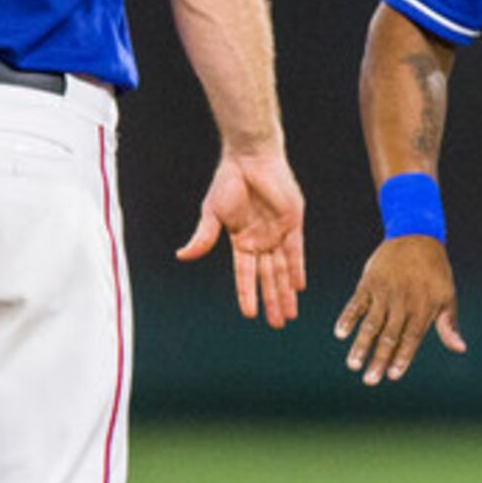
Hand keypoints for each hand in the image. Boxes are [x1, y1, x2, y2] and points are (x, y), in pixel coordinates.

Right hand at [176, 148, 306, 327]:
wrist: (250, 158)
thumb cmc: (229, 182)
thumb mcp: (212, 213)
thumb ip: (203, 237)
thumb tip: (182, 256)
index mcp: (240, 241)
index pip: (244, 275)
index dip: (247, 294)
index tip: (249, 315)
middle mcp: (260, 241)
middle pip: (267, 278)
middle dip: (272, 301)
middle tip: (278, 324)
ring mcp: (277, 234)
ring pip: (282, 270)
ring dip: (285, 292)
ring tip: (289, 314)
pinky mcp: (292, 224)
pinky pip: (296, 252)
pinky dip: (297, 269)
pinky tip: (298, 287)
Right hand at [334, 235, 464, 385]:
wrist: (416, 235)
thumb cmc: (435, 271)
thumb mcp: (447, 296)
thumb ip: (449, 324)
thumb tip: (460, 349)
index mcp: (422, 308)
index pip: (412, 338)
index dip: (402, 358)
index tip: (393, 376)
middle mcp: (402, 302)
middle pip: (389, 336)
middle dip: (379, 359)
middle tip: (370, 380)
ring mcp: (384, 292)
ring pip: (371, 323)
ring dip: (361, 345)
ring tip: (353, 365)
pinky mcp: (368, 282)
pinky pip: (356, 303)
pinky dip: (347, 317)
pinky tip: (340, 333)